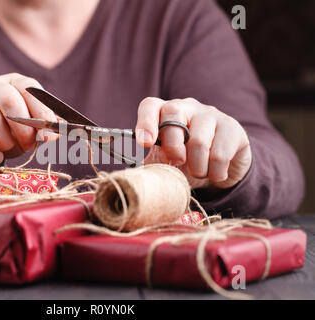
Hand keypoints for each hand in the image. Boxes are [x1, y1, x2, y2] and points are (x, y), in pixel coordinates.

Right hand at [0, 73, 57, 165]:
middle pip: (8, 99)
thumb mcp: (29, 127)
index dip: (42, 111)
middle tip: (28, 144)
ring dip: (7, 143)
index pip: (28, 87)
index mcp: (12, 82)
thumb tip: (57, 131)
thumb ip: (45, 127)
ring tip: (8, 148)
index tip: (50, 133)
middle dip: (23, 127)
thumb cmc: (7, 132)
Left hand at [135, 97, 251, 188]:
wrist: (221, 168)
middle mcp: (187, 107)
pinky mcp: (232, 128)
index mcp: (164, 113)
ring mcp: (211, 114)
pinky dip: (215, 173)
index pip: (150, 105)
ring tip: (198, 173)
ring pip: (199, 140)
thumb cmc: (185, 162)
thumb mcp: (164, 163)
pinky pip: (220, 154)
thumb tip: (129, 180)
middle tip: (176, 163)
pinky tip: (215, 174)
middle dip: (172, 145)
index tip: (144, 144)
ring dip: (197, 167)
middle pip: (173, 113)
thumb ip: (148, 166)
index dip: (145, 122)